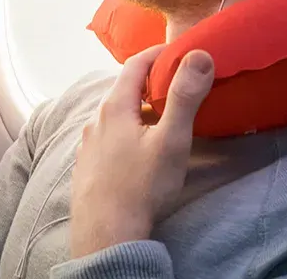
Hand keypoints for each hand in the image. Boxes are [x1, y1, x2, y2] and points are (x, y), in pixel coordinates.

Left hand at [70, 45, 214, 257]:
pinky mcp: (87, 166)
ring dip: (139, 109)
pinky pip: (109, 136)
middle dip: (151, 82)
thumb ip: (184, 96)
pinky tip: (140, 149)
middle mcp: (96, 120)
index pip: (135, 64)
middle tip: (179, 85)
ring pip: (116, 115)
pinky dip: (127, 130)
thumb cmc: (141, 186)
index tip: (180, 51)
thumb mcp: (171, 140)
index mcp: (115, 107)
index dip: (158, 53)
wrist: (106, 235)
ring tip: (163, 118)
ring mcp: (88, 144)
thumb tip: (199, 56)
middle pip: (125, 89)